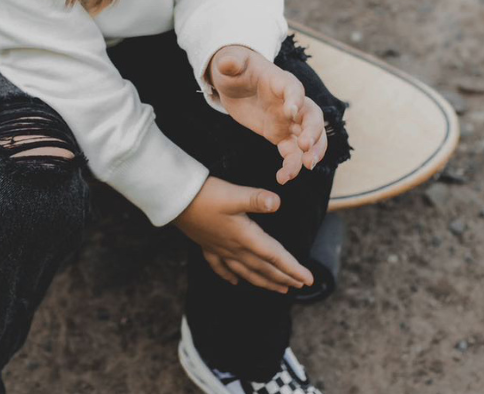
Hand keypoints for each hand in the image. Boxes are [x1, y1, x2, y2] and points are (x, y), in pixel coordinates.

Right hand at [173, 176, 314, 289]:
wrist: (174, 199)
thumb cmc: (205, 195)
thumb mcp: (233, 194)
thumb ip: (256, 199)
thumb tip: (278, 203)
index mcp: (245, 236)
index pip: (274, 255)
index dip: (292, 267)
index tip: (309, 279)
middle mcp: (234, 247)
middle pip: (263, 267)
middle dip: (283, 277)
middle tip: (299, 286)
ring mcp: (219, 249)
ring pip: (246, 271)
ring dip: (264, 281)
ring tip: (278, 289)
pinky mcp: (207, 245)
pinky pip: (221, 267)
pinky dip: (230, 276)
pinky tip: (234, 282)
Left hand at [206, 44, 327, 184]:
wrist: (234, 83)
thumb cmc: (234, 69)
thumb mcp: (228, 63)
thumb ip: (230, 62)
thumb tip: (229, 62)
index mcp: (280, 81)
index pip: (294, 88)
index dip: (295, 99)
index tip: (291, 111)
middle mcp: (291, 102)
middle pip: (312, 116)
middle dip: (314, 131)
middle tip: (306, 146)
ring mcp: (288, 120)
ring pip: (310, 137)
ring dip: (314, 152)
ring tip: (306, 168)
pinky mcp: (281, 134)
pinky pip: (293, 152)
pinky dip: (293, 165)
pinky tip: (283, 178)